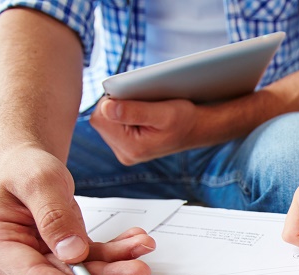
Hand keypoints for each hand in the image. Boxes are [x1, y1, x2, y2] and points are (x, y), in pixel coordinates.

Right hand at [0, 146, 154, 274]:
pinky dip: (116, 249)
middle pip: (64, 274)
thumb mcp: (39, 182)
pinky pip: (92, 255)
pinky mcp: (63, 251)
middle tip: (138, 269)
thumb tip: (72, 254)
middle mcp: (17, 256)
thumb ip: (54, 217)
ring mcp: (42, 255)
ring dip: (117, 259)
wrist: (29, 163)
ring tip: (143, 246)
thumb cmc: (24, 169)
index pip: (33, 273)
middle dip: (105, 272)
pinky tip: (135, 240)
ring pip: (84, 267)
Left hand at [89, 97, 207, 164]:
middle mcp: (124, 154)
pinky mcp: (126, 145)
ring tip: (144, 109)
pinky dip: (123, 114)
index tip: (133, 96)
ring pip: (106, 120)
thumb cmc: (185, 120)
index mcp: (131, 148)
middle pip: (101, 119)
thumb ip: (135, 111)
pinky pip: (113, 124)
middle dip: (116, 105)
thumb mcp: (165, 113)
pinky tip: (141, 114)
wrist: (197, 129)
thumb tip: (106, 108)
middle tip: (141, 102)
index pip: (101, 118)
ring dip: (120, 108)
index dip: (111, 101)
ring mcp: (124, 151)